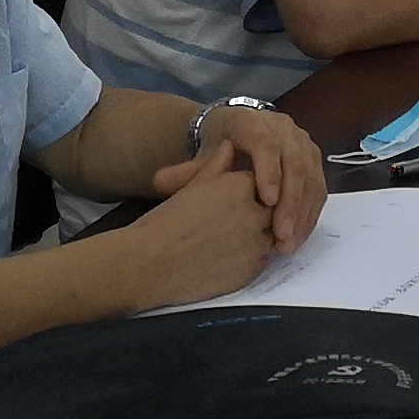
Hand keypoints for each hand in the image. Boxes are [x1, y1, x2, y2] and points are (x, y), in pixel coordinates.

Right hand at [124, 137, 278, 305]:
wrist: (147, 264)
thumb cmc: (164, 223)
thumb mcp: (192, 186)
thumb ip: (217, 165)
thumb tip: (229, 147)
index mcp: (240, 186)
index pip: (261, 182)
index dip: (247, 191)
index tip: (229, 200)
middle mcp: (254, 213)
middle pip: (271, 208)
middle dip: (257, 213)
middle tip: (228, 223)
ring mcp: (255, 244)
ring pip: (270, 235)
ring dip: (257, 236)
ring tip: (226, 241)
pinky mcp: (251, 271)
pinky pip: (261, 261)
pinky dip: (250, 259)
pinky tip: (226, 258)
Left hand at [152, 108, 324, 254]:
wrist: (237, 132)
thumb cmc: (215, 148)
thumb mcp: (199, 158)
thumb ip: (184, 173)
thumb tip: (160, 181)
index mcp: (254, 122)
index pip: (267, 144)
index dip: (270, 172)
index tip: (266, 202)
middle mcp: (284, 128)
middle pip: (296, 162)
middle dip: (291, 202)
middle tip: (281, 236)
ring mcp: (302, 143)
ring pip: (312, 177)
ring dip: (303, 213)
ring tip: (288, 244)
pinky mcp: (312, 160)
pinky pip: (318, 187)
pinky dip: (310, 213)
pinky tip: (297, 237)